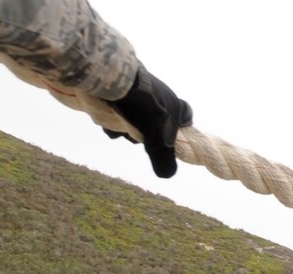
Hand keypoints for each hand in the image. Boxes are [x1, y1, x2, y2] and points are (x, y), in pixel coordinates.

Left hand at [104, 64, 192, 178]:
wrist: (113, 78)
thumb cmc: (142, 108)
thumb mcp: (156, 139)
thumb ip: (163, 157)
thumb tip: (167, 175)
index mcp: (174, 104)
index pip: (186, 114)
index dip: (181, 126)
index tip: (171, 138)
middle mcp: (159, 95)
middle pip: (155, 121)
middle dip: (144, 133)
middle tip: (136, 138)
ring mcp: (139, 89)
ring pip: (135, 115)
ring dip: (125, 127)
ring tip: (116, 130)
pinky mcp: (119, 85)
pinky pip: (118, 106)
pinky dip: (112, 117)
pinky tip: (105, 122)